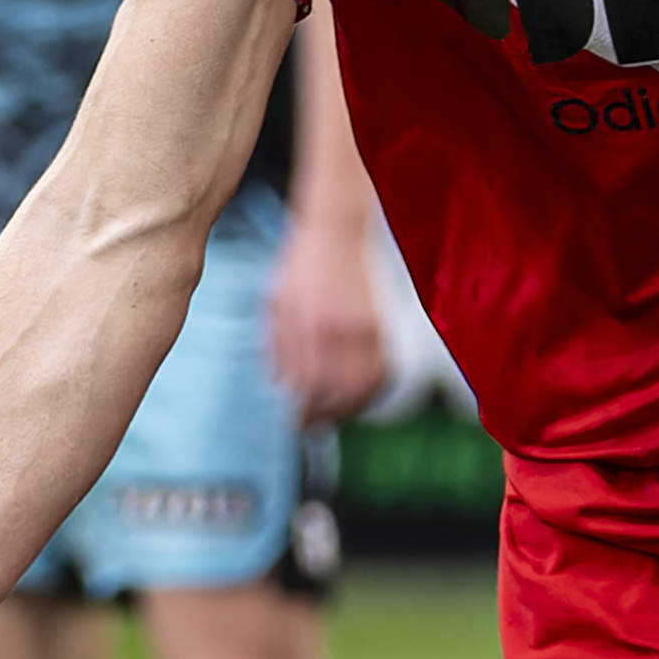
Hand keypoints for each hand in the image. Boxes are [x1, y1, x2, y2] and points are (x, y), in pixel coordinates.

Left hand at [269, 217, 390, 424]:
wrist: (337, 230)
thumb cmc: (301, 265)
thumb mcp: (276, 302)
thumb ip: (276, 345)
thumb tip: (280, 384)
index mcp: (303, 324)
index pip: (305, 384)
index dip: (302, 411)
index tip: (297, 424)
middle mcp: (333, 328)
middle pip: (334, 392)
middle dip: (325, 417)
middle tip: (314, 428)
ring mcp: (360, 326)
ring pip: (362, 386)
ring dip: (351, 409)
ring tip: (338, 417)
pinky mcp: (379, 322)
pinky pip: (382, 368)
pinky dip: (374, 389)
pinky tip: (363, 395)